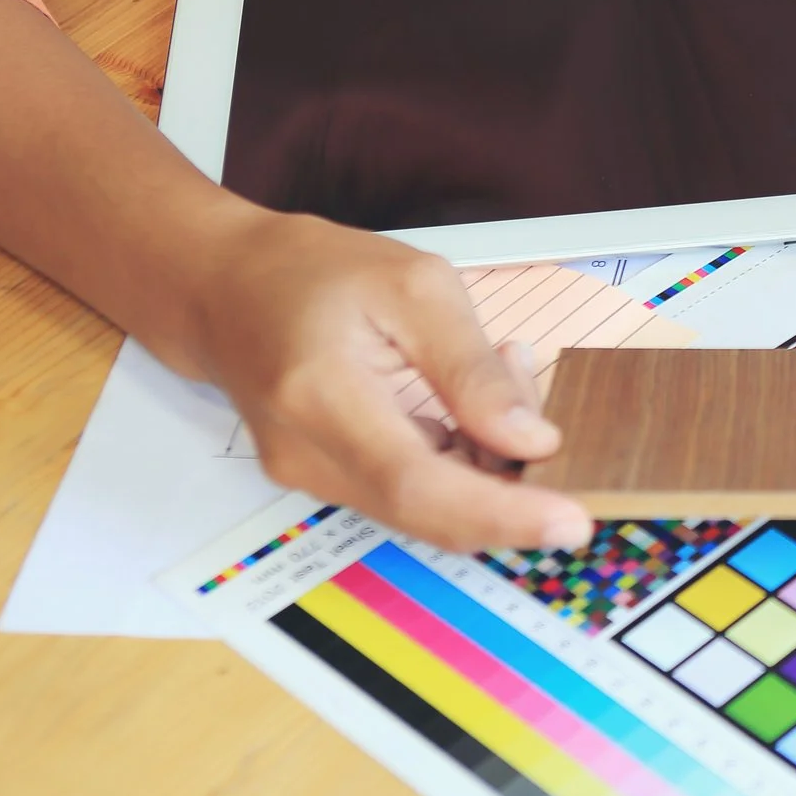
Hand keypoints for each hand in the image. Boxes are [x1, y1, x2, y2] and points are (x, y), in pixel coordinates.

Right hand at [192, 212, 591, 551]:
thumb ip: (471, 368)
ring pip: (425, 507)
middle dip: (512, 497)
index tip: (572, 523)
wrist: (223, 286)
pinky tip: (476, 406)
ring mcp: (309, 475)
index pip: (419, 484)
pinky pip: (409, 493)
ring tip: (506, 380)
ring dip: (488, 469)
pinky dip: (461, 464)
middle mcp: (307, 453)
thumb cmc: (315, 272)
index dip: (501, 514)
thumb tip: (531, 440)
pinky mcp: (324, 479)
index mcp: (322, 394)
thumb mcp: (414, 286)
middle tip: (565, 444)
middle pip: (427, 511)